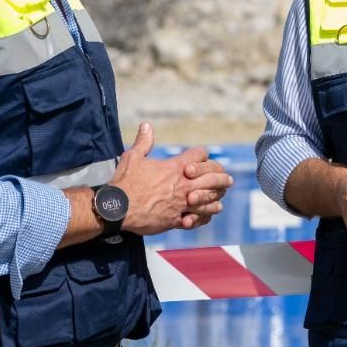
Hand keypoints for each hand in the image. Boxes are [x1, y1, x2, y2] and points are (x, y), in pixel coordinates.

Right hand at [111, 124, 232, 234]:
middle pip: (212, 178)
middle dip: (221, 178)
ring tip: (220, 201)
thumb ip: (144, 141)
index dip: (202, 155)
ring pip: (208, 201)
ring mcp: (181, 204)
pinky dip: (202, 218)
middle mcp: (183, 185)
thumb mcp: (133, 157)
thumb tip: (146, 125)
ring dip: (215, 200)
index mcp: (175, 168)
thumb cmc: (125, 182)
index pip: (199, 156)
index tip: (203, 157)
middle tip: (229, 180)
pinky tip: (205, 217)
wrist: (117, 208)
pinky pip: (196, 219)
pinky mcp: (176, 220)